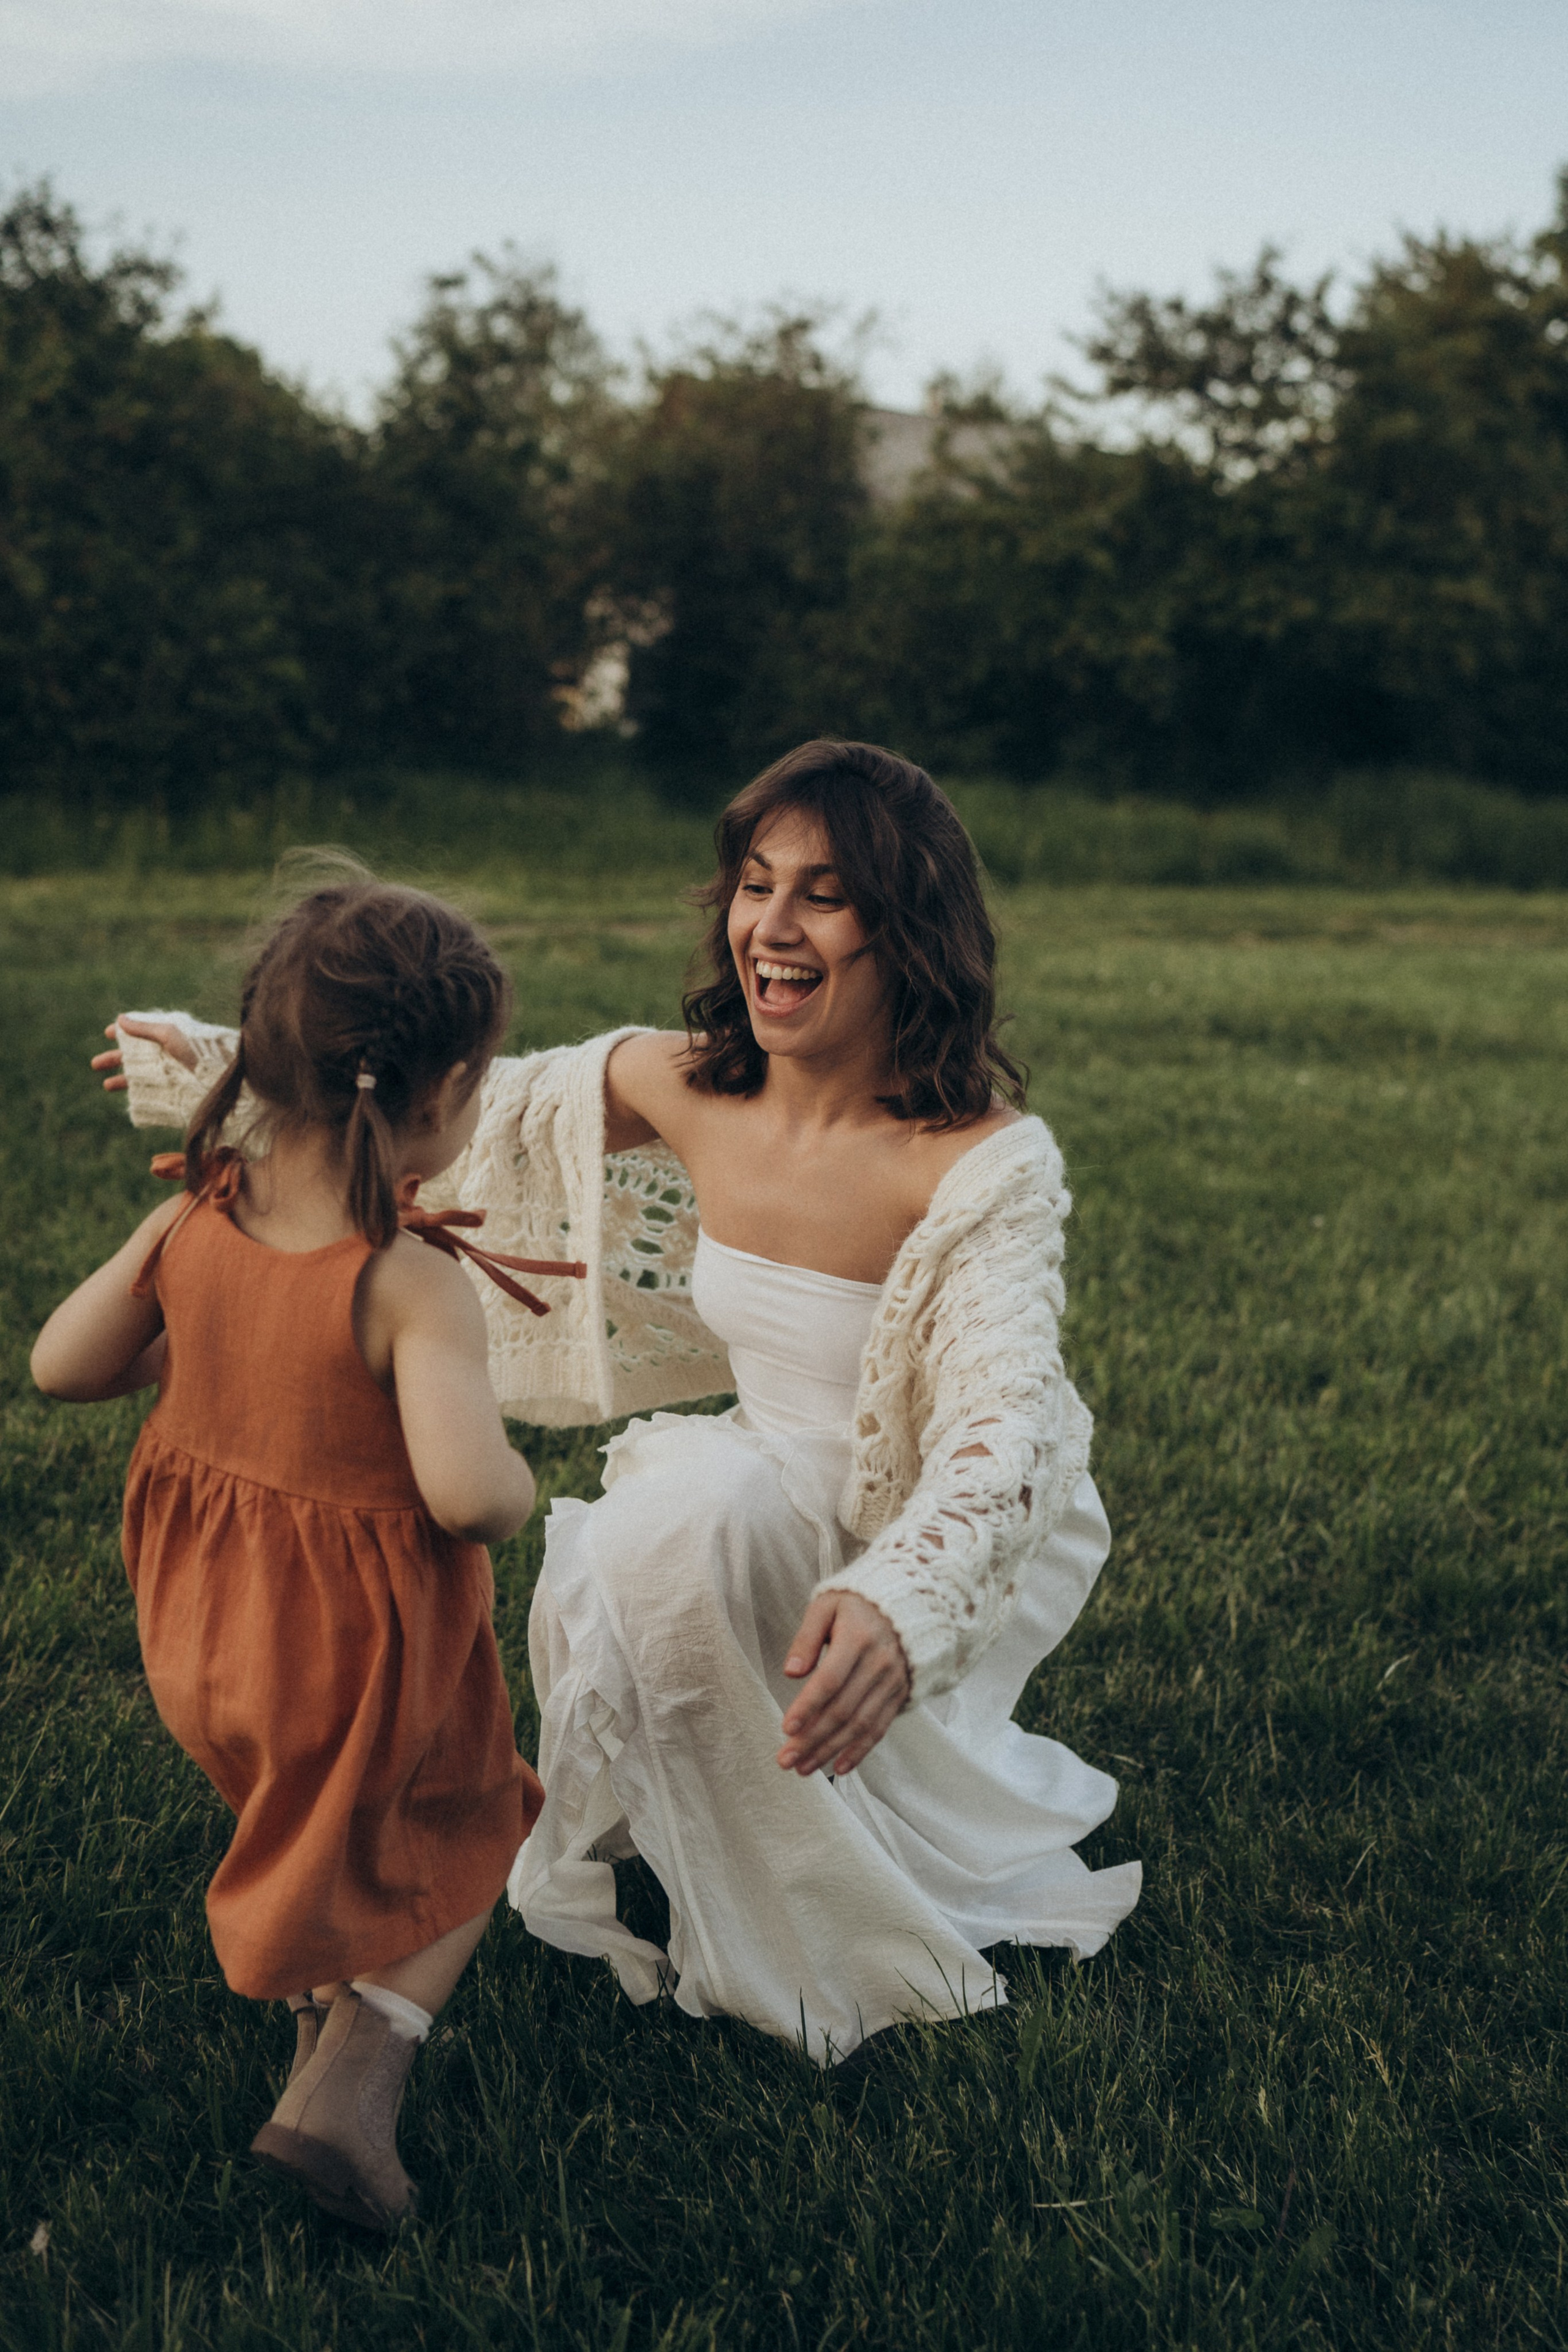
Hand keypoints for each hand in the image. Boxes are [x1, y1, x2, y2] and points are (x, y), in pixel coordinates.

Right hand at [91, 1017, 197, 1093]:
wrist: (216, 1082)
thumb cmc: (195, 1053)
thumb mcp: (169, 1035)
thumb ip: (143, 1028)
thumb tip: (119, 1018)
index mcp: (168, 1037)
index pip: (142, 1031)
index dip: (124, 1031)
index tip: (107, 1033)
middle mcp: (167, 1054)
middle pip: (135, 1055)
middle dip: (114, 1058)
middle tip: (95, 1064)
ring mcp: (169, 1073)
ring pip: (140, 1075)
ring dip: (121, 1079)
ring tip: (106, 1085)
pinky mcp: (172, 1090)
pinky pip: (150, 1091)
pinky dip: (136, 1093)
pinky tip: (128, 1097)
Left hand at [777, 1593, 910, 1777]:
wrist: (910, 1603)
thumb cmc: (858, 1604)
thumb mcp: (827, 1605)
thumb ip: (806, 1637)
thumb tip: (790, 1672)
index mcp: (859, 1637)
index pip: (830, 1680)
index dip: (807, 1706)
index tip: (785, 1728)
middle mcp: (880, 1663)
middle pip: (843, 1709)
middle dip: (812, 1739)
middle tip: (785, 1760)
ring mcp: (893, 1682)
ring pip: (859, 1725)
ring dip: (830, 1750)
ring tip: (803, 1768)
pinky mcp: (900, 1695)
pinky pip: (880, 1728)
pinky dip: (860, 1751)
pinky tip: (839, 1767)